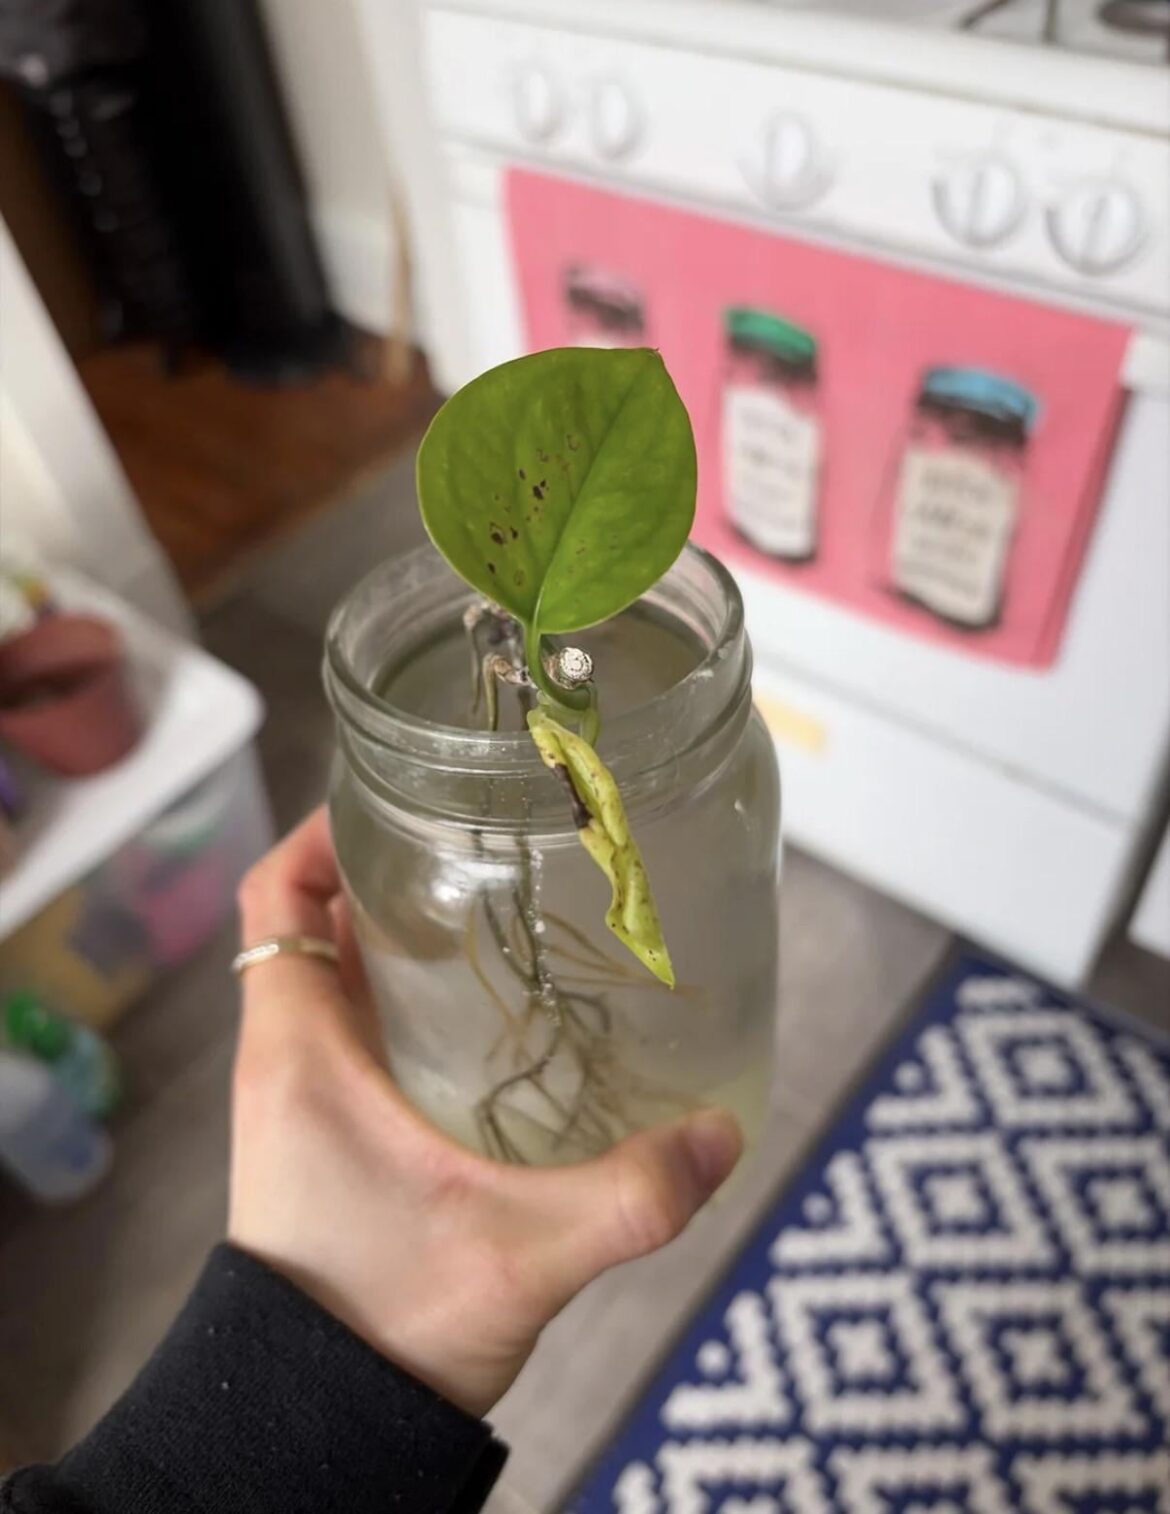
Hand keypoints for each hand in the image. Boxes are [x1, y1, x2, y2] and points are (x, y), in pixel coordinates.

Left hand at [228, 808, 742, 1416]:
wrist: (327, 1427)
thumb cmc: (378, 1327)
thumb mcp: (516, 1253)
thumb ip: (628, 1196)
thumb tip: (722, 1135)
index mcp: (298, 1051)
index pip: (276, 894)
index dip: (323, 828)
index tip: (395, 794)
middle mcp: (294, 1061)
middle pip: (323, 921)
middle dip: (395, 874)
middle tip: (487, 847)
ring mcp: (314, 1103)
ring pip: (351, 981)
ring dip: (411, 942)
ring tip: (507, 914)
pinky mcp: (344, 1143)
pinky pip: (372, 1040)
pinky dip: (421, 1010)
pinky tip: (505, 1024)